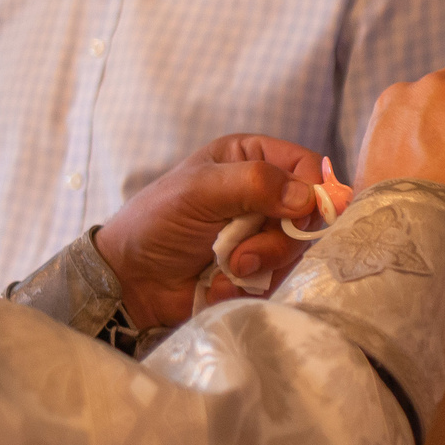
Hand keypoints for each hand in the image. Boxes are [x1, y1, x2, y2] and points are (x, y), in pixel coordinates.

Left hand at [92, 135, 327, 327]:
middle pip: (307, 215)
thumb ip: (254, 184)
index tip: (298, 217)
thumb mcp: (200, 191)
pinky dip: (251, 286)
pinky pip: (278, 278)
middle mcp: (262, 192)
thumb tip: (307, 196)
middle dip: (278, 240)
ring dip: (261, 266)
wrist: (132, 280)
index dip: (312, 192)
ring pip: (295, 250)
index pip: (306, 166)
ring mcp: (260, 232)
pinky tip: (221, 284)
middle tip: (244, 255)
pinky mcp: (256, 268)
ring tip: (226, 269)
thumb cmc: (157, 221)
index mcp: (249, 158)